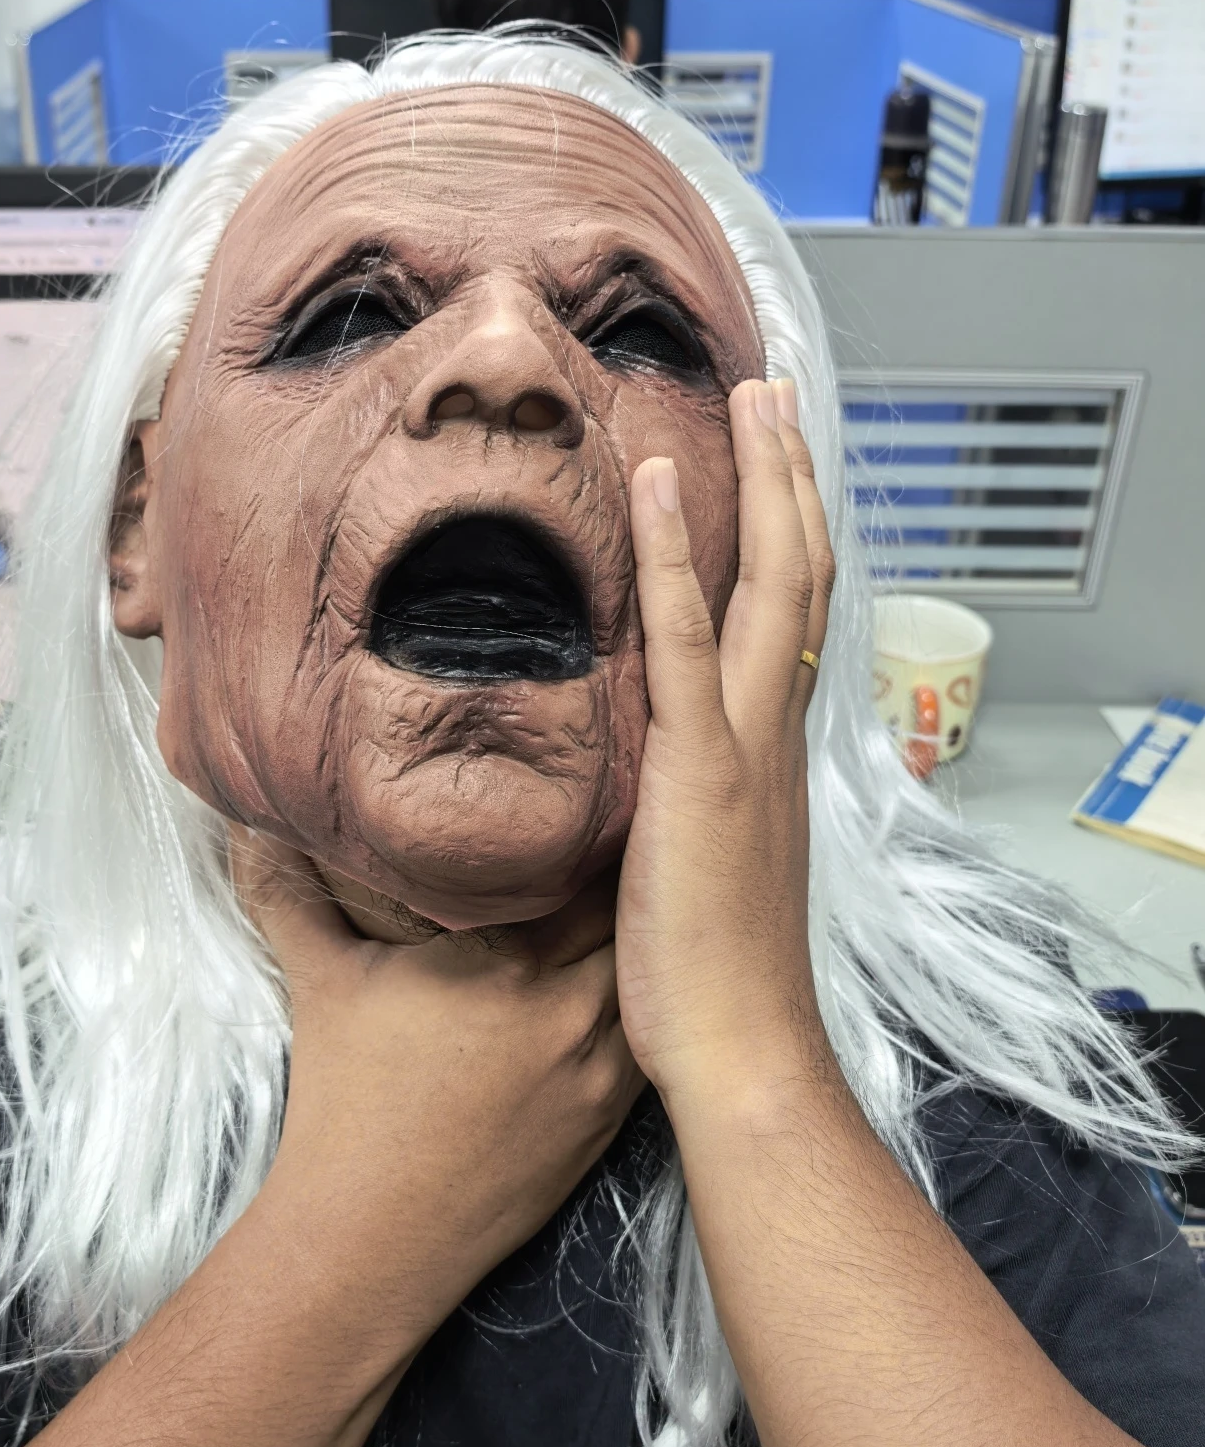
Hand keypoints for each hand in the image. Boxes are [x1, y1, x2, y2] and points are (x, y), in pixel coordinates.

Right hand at [233, 832, 644, 1316]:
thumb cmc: (343, 1103)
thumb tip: (252, 822)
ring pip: (648, 980)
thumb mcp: (318, 982)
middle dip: (626, 880)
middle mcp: (563, 1006)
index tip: (592, 794)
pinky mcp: (606, 1120)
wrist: (369, 1237)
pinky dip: (646, 1008)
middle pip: (627, 917)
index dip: (593, 825)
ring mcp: (595, 1069)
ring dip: (643, 946)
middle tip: (622, 839)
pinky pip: (650, 1041)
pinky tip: (635, 989)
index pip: (579, 867)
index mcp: (499, 960)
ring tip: (641, 907)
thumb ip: (290, 891)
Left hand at [615, 378, 833, 1098]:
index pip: (794, 621)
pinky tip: (658, 483)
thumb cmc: (715, 976)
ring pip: (771, 586)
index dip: (793, 538)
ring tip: (751, 398)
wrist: (740, 1048)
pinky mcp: (700, 767)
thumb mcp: (704, 867)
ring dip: (762, 481)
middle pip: (802, 577)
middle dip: (793, 479)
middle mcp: (773, 733)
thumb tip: (644, 775)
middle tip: (778, 398)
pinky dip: (678, 555)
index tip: (777, 472)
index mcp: (771, 754)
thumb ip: (687, 803)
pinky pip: (688, 640)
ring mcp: (743, 745)